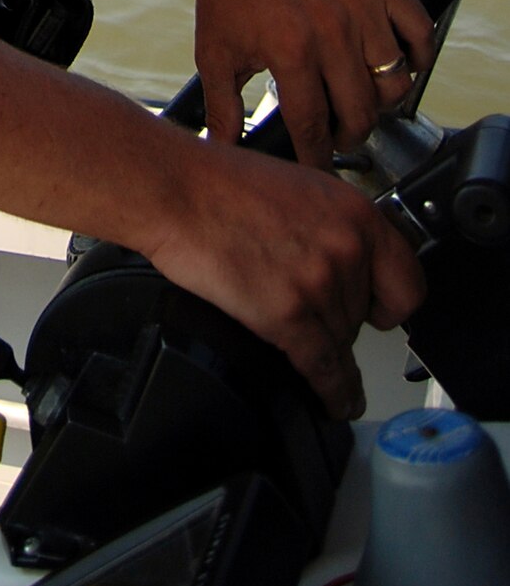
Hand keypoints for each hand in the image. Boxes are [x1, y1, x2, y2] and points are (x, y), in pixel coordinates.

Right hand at [149, 131, 424, 418]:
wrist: (177, 190)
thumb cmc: (223, 184)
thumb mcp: (303, 188)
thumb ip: (337, 226)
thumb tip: (353, 262)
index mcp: (357, 213)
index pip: (408, 283)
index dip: (390, 303)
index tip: (380, 311)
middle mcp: (347, 248)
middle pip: (365, 317)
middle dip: (336, 315)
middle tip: (301, 295)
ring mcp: (318, 284)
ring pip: (341, 342)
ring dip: (320, 342)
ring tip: (290, 320)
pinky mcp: (287, 315)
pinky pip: (324, 367)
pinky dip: (332, 392)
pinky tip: (335, 400)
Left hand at [192, 0, 434, 166]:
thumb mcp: (215, 54)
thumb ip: (221, 109)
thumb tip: (224, 152)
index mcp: (291, 50)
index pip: (314, 125)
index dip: (316, 155)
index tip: (315, 166)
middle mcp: (332, 30)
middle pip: (360, 112)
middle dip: (348, 136)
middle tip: (336, 135)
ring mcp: (360, 6)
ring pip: (395, 81)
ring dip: (381, 103)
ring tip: (359, 101)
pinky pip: (419, 30)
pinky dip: (417, 55)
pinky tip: (396, 65)